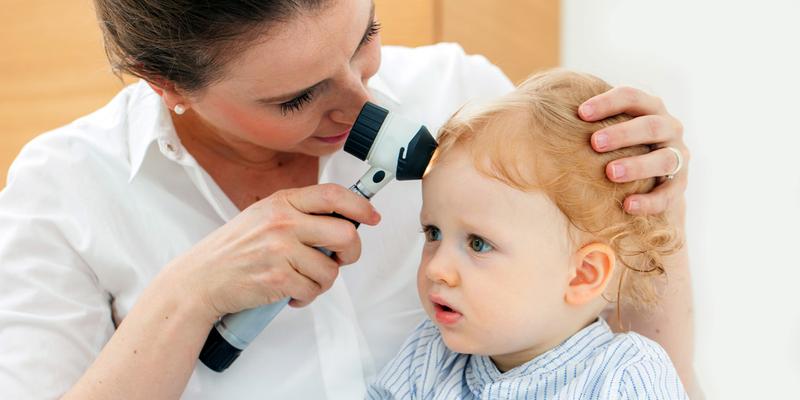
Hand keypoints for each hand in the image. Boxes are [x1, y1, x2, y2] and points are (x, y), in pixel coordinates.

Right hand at [165, 183, 380, 320]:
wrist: (201, 279)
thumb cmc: (234, 250)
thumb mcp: (263, 216)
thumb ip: (299, 213)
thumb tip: (342, 221)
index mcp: (282, 202)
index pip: (333, 195)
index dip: (360, 205)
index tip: (371, 216)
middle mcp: (283, 222)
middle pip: (345, 234)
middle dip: (352, 252)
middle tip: (341, 259)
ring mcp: (280, 251)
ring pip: (331, 269)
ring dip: (323, 281)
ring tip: (303, 280)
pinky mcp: (278, 279)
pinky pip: (313, 290)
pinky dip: (307, 296)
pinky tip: (291, 293)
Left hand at [579, 86, 688, 214]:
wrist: (650, 173)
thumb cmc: (616, 142)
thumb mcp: (608, 124)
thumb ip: (588, 118)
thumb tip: (536, 109)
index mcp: (650, 107)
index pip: (632, 97)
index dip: (608, 102)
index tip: (581, 112)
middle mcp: (669, 128)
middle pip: (651, 126)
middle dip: (623, 133)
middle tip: (594, 143)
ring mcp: (678, 156)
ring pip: (664, 159)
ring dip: (637, 165)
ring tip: (610, 173)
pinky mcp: (680, 185)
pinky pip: (669, 194)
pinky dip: (649, 201)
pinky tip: (627, 206)